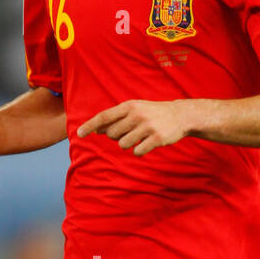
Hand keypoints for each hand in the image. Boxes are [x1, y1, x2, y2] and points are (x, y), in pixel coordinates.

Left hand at [77, 99, 192, 155]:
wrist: (180, 116)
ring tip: (140, 137)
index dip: (90, 125)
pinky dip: (139, 150)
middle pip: (112, 134)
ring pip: (123, 145)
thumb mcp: (134, 109)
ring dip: (128, 145)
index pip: (104, 117)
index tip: (79, 134)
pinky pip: (137, 152)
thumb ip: (116, 118)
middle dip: (117, 137)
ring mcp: (147, 127)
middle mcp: (137, 115)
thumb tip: (96, 130)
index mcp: (129, 106)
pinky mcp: (157, 138)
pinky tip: (147, 143)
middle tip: (130, 132)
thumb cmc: (152, 113)